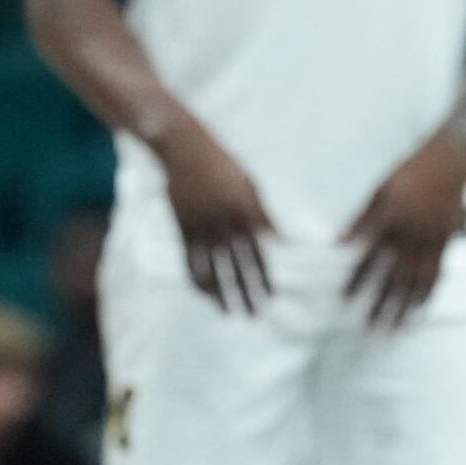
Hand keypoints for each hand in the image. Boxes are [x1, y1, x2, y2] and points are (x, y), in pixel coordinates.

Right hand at [156, 117, 274, 312]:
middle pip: (237, 265)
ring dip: (222, 294)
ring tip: (230, 313)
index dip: (265, 276)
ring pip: (213, 269)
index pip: (258, 251)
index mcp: (245, 210)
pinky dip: (198, 281)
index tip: (272, 296)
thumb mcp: (251, 186)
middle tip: (254, 314)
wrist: (185, 150)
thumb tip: (283, 241)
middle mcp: (223, 222)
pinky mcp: (182, 229)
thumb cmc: (225, 166)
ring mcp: (200, 226)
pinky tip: (206, 296)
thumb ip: (264, 216)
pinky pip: (190, 262)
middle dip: (246, 292)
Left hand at [343, 129, 465, 329]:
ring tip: (394, 328)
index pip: (369, 256)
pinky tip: (420, 307)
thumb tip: (338, 241)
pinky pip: (438, 270)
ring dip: (405, 305)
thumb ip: (361, 216)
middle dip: (381, 303)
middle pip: (393, 275)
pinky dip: (429, 290)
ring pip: (416, 278)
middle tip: (369, 327)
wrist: (454, 155)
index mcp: (391, 216)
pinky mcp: (448, 238)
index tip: (345, 300)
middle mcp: (412, 231)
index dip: (357, 279)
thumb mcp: (381, 185)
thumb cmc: (412, 166)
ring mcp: (432, 236)